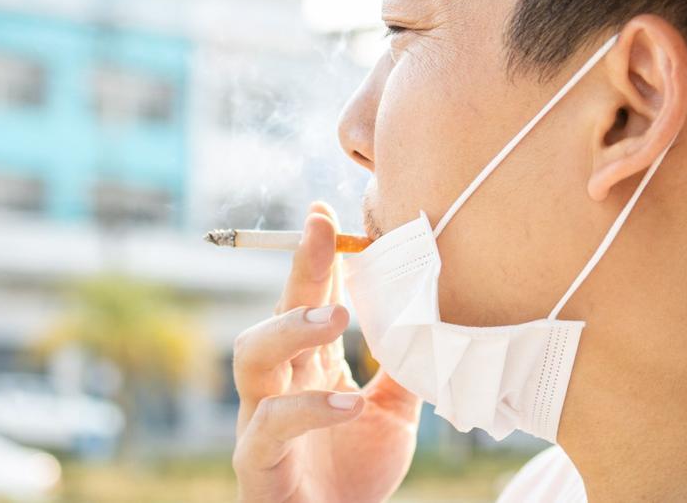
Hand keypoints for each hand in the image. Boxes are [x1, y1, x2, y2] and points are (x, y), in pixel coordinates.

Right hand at [232, 201, 422, 501]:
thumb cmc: (356, 474)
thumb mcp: (393, 414)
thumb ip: (406, 367)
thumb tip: (435, 313)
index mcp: (308, 366)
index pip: (308, 299)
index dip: (316, 256)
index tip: (326, 212)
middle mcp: (278, 384)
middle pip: (277, 312)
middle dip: (299, 269)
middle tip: (323, 232)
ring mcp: (260, 421)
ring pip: (251, 358)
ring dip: (289, 329)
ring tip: (335, 318)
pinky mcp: (256, 463)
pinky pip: (269, 427)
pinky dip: (308, 410)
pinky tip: (348, 402)